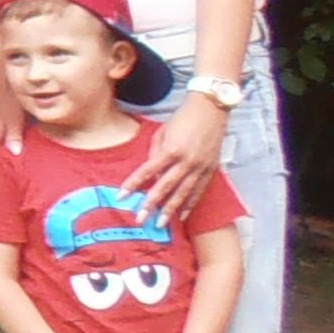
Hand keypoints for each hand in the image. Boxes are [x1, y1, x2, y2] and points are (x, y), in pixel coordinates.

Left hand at [122, 90, 227, 223]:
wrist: (212, 109)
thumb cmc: (183, 118)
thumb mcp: (162, 132)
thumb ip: (154, 153)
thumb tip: (149, 173)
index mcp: (171, 150)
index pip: (147, 171)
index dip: (133, 184)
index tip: (121, 196)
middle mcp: (187, 161)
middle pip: (165, 187)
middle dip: (151, 205)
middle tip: (140, 219)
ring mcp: (201, 167)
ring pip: (183, 194)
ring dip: (170, 210)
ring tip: (160, 224)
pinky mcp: (211, 169)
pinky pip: (199, 191)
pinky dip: (190, 204)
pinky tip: (181, 215)